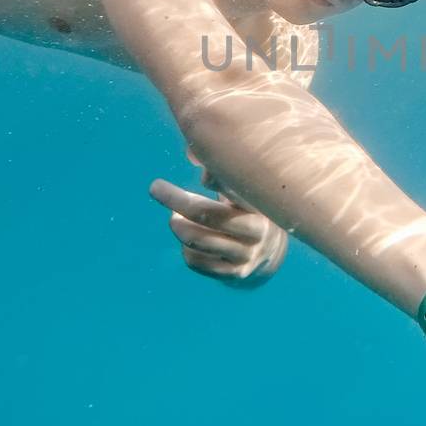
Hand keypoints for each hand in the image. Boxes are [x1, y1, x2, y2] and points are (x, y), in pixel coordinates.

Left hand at [149, 168, 287, 287]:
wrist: (270, 253)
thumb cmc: (246, 208)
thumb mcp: (242, 190)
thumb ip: (218, 169)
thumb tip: (191, 151)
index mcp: (260, 203)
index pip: (238, 188)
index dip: (218, 179)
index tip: (199, 173)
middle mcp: (258, 230)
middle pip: (208, 215)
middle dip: (176, 199)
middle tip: (155, 188)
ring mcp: (247, 255)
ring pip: (197, 240)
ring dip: (178, 226)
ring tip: (175, 219)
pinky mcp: (234, 274)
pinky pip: (196, 261)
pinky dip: (185, 249)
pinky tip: (190, 241)